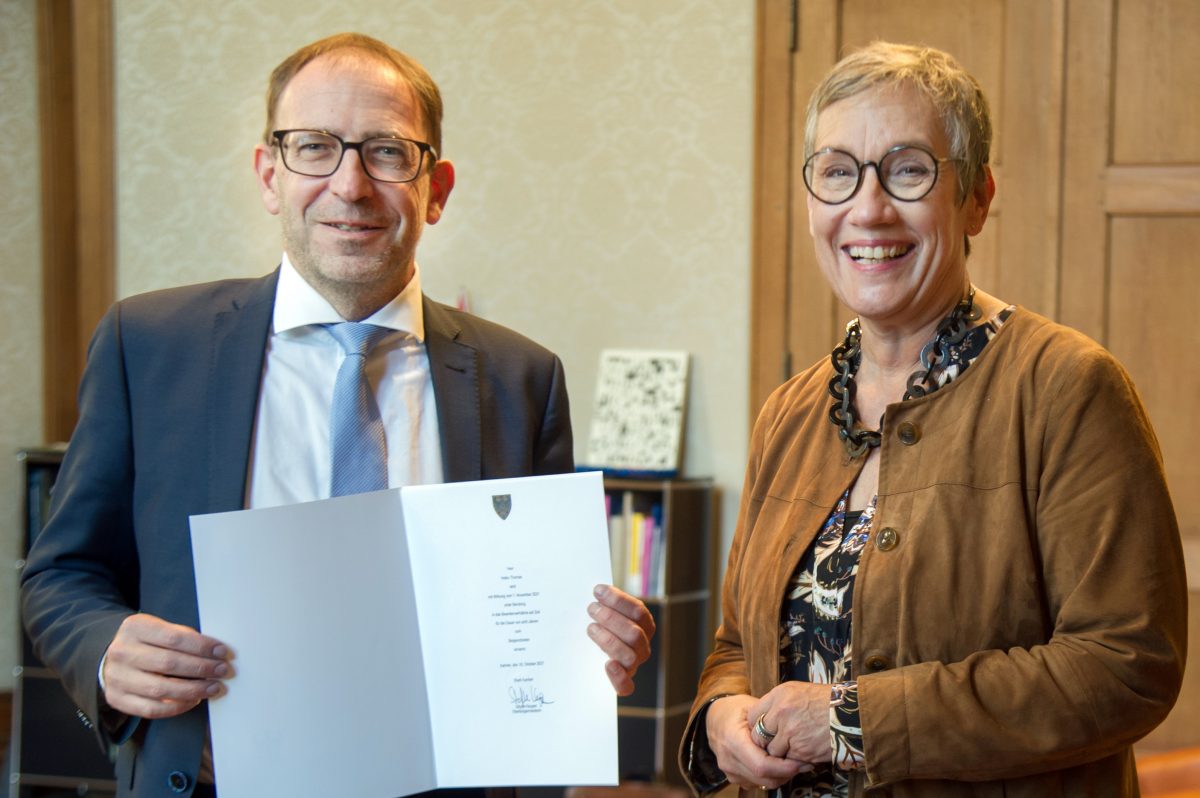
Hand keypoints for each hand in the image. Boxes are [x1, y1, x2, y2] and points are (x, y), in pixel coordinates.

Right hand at [101, 613, 232, 718]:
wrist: (109, 658)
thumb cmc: (145, 642)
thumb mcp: (158, 628)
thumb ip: (181, 636)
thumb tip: (215, 652)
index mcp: (134, 628)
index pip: (175, 638)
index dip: (202, 646)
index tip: (223, 652)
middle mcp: (122, 652)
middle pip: (169, 663)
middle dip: (202, 668)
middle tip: (223, 671)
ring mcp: (117, 678)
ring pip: (161, 689)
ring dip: (193, 690)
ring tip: (214, 688)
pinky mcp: (117, 699)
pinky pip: (151, 709)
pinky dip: (176, 707)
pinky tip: (193, 700)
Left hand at [586, 585, 654, 695]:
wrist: (590, 651)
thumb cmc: (600, 622)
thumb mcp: (605, 608)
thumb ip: (604, 600)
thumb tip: (597, 589)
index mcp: (644, 624)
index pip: (638, 612)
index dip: (618, 600)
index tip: (598, 591)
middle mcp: (642, 646)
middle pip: (634, 634)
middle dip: (611, 619)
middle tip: (591, 609)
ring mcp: (633, 664)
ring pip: (629, 656)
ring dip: (609, 641)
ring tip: (591, 629)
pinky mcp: (623, 683)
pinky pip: (626, 686)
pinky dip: (619, 677)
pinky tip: (608, 664)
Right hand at [706, 694, 811, 787]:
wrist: (714, 719)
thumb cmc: (735, 709)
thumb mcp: (751, 707)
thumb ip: (769, 719)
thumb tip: (792, 729)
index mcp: (732, 740)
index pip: (761, 765)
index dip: (783, 767)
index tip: (800, 761)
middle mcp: (729, 760)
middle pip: (764, 778)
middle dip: (787, 773)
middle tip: (804, 763)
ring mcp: (730, 771)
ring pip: (763, 783)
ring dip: (781, 776)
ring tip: (793, 762)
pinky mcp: (734, 777)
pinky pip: (758, 783)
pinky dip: (771, 776)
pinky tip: (779, 764)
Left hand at [749, 681, 833, 763]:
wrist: (853, 714)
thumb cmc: (828, 702)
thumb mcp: (799, 692)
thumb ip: (778, 703)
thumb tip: (764, 717)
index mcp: (779, 695)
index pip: (753, 716)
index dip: (757, 726)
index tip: (765, 730)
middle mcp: (781, 712)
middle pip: (758, 735)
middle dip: (765, 742)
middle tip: (775, 743)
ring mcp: (790, 732)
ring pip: (772, 751)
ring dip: (781, 753)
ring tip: (795, 746)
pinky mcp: (801, 750)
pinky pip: (788, 760)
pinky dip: (795, 759)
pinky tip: (805, 751)